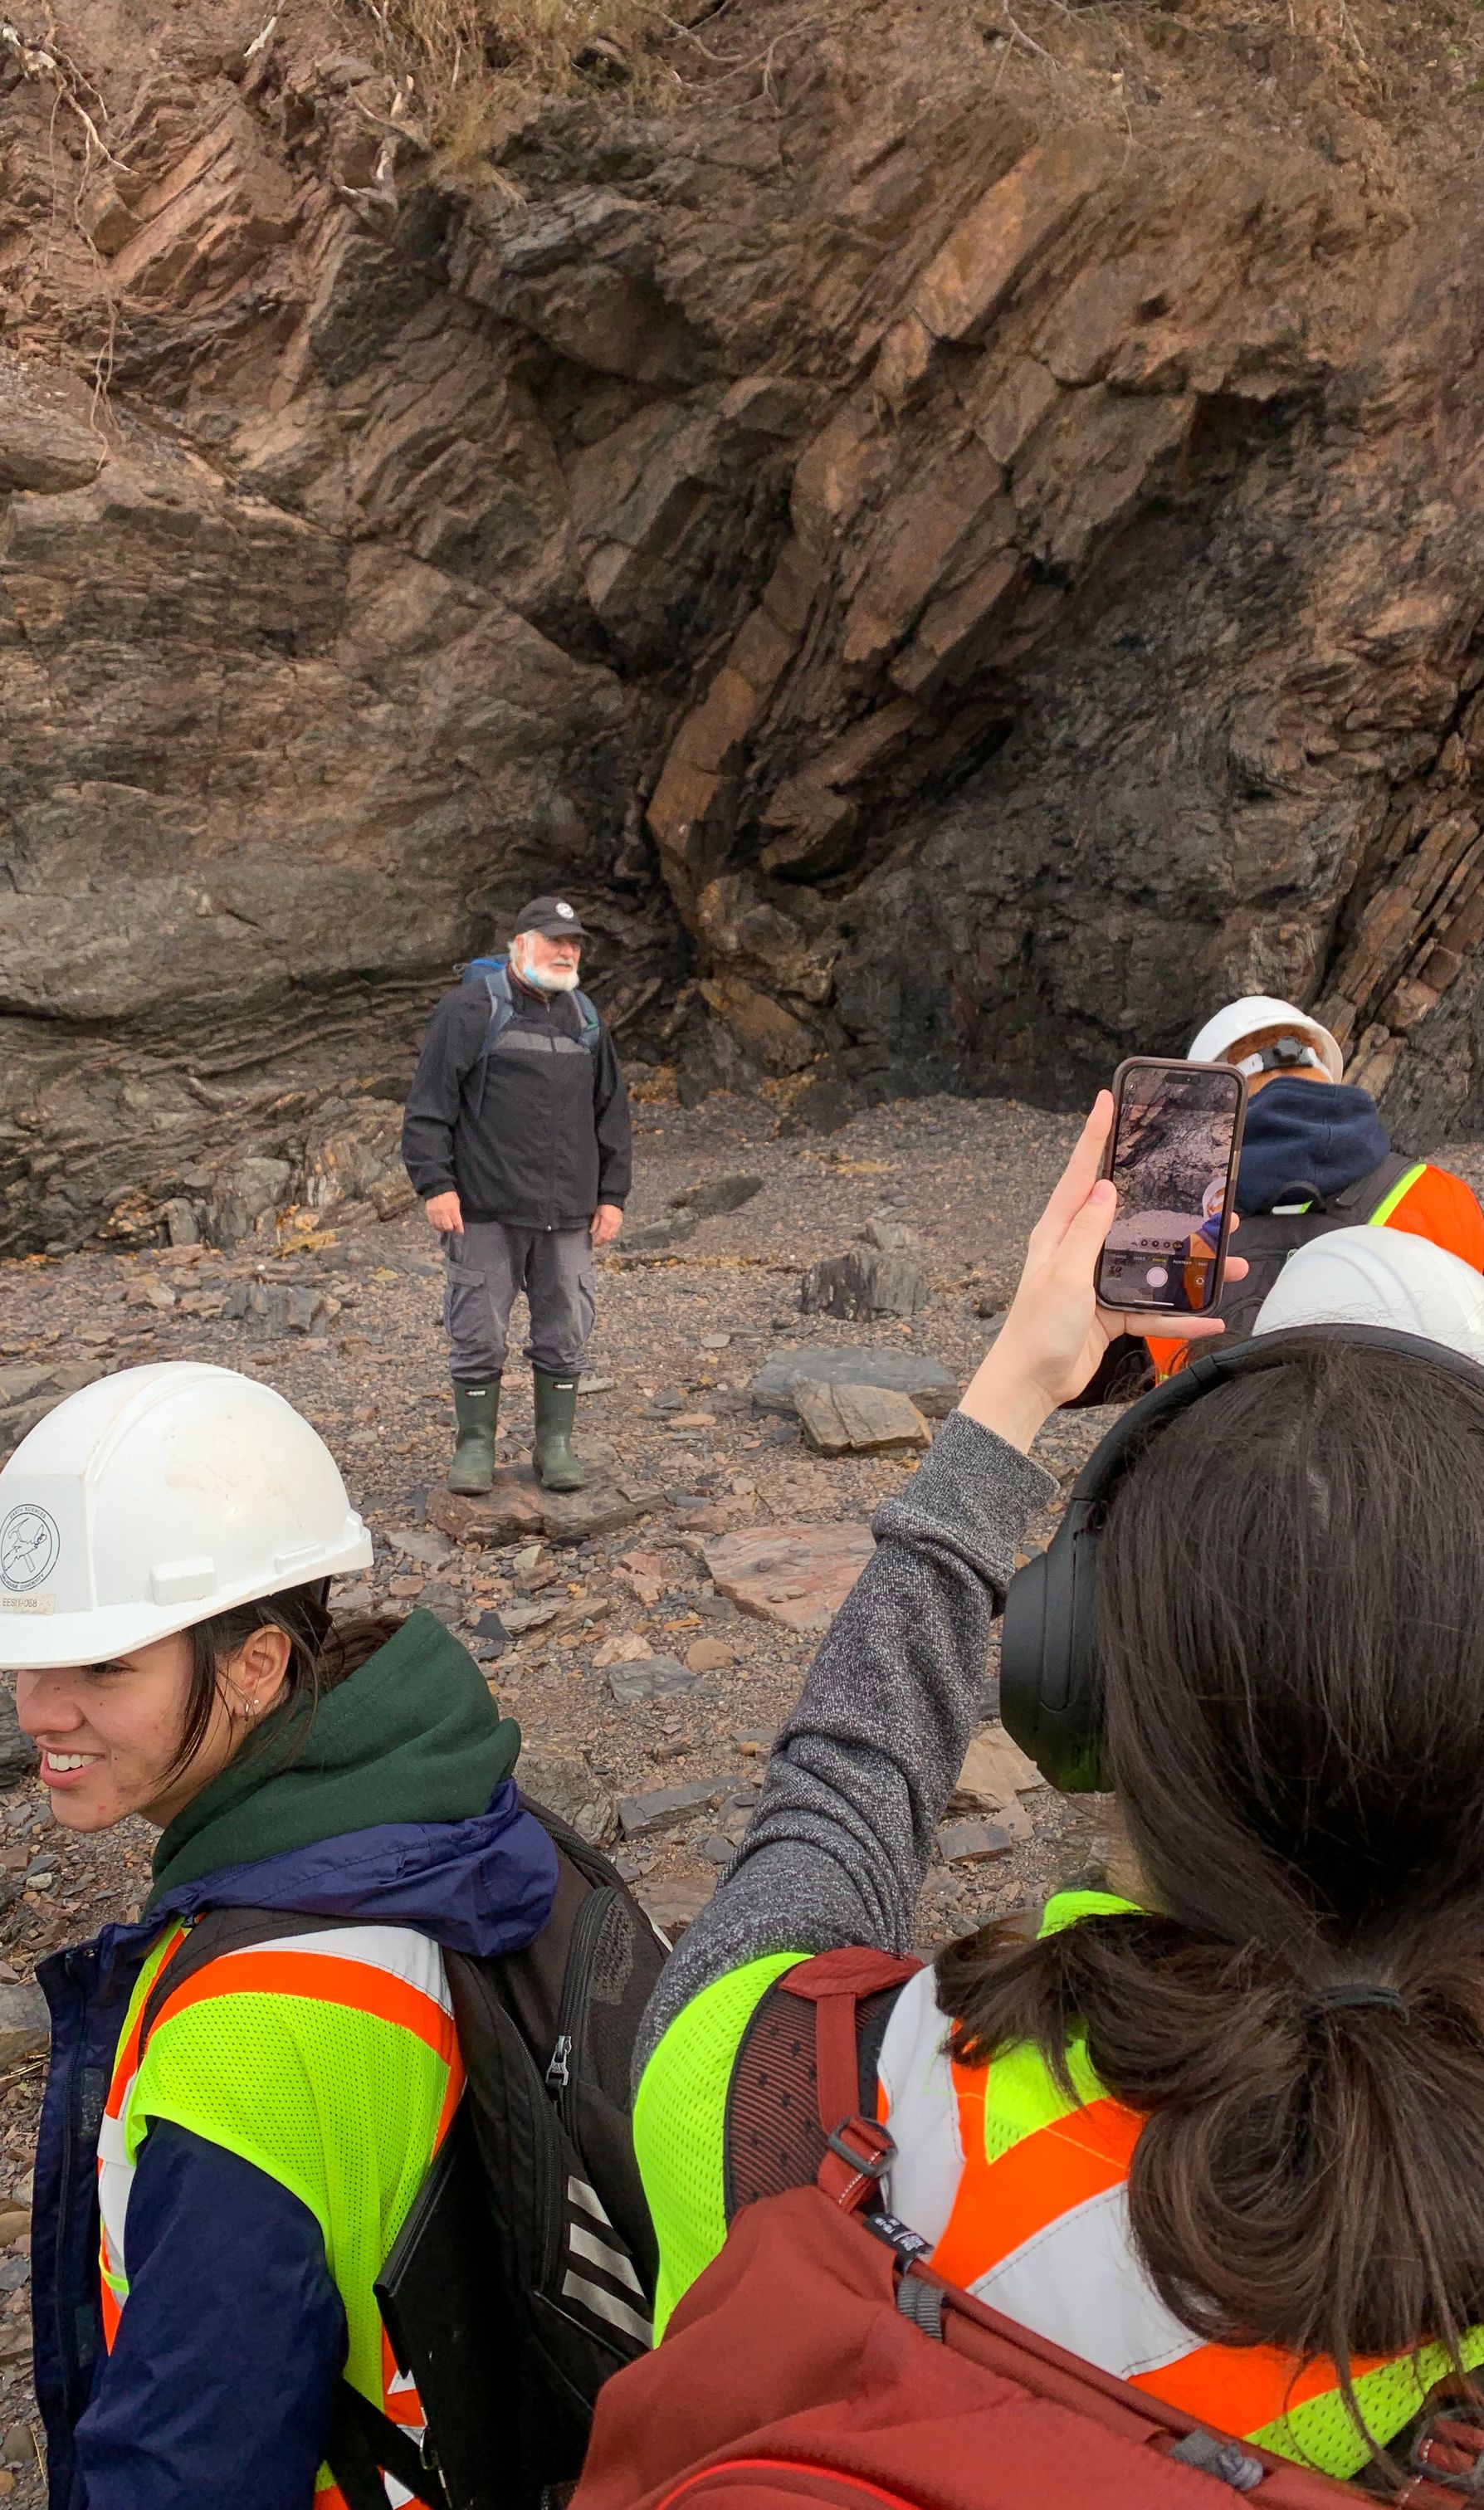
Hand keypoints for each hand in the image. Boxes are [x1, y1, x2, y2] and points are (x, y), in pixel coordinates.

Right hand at [425, 1191, 462, 1234]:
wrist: (436, 1188)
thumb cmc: (449, 1195)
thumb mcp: (456, 1202)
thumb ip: (457, 1212)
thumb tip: (457, 1222)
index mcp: (453, 1209)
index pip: (457, 1223)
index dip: (460, 1229)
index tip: (460, 1232)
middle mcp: (444, 1213)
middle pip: (448, 1227)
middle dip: (451, 1229)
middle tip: (452, 1227)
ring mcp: (436, 1214)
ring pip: (440, 1227)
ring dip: (443, 1228)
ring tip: (445, 1227)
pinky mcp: (429, 1214)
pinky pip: (432, 1224)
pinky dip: (436, 1226)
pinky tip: (438, 1225)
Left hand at [591, 1203, 623, 1248]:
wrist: (613, 1197)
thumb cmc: (603, 1203)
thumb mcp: (596, 1212)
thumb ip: (595, 1223)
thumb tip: (592, 1232)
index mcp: (606, 1221)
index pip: (602, 1235)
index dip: (597, 1241)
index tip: (593, 1244)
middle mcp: (613, 1224)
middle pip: (608, 1238)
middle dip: (601, 1242)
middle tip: (596, 1245)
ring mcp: (618, 1224)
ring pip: (612, 1236)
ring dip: (606, 1240)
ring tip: (600, 1241)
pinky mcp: (619, 1223)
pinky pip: (615, 1232)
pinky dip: (610, 1236)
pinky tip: (606, 1236)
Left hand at [959, 1092, 1246, 1453]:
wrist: (1031, 1384)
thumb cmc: (1036, 1328)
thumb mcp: (1063, 1274)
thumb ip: (1087, 1232)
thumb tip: (1107, 1189)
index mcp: (1061, 1231)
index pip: (1082, 1173)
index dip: (1096, 1135)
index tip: (1108, 1099)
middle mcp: (1082, 1249)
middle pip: (1133, 1215)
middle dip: (1172, 1205)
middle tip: (1212, 1192)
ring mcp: (1100, 1281)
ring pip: (1154, 1263)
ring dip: (1192, 1264)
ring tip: (1231, 1258)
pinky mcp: (1113, 1313)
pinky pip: (1155, 1310)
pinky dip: (1183, 1317)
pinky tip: (1213, 1318)